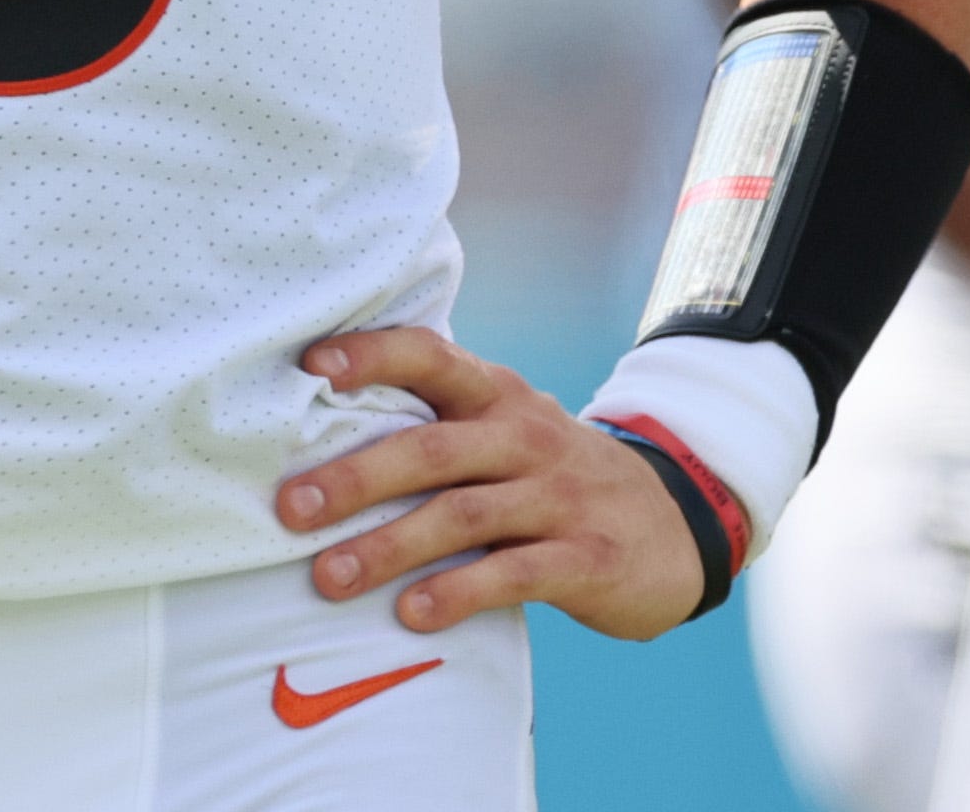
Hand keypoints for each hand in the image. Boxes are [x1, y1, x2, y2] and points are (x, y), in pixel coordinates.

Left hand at [276, 330, 704, 642]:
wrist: (678, 524)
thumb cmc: (553, 477)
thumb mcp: (507, 433)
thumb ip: (437, 427)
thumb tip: (316, 443)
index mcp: (497, 395)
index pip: (430, 356)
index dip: (371, 355)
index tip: (309, 368)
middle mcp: (526, 435)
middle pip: (432, 448)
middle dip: (356, 477)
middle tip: (292, 508)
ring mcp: (559, 496)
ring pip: (463, 515)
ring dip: (390, 546)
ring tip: (330, 578)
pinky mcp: (586, 557)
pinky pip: (514, 573)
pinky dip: (458, 592)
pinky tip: (413, 613)